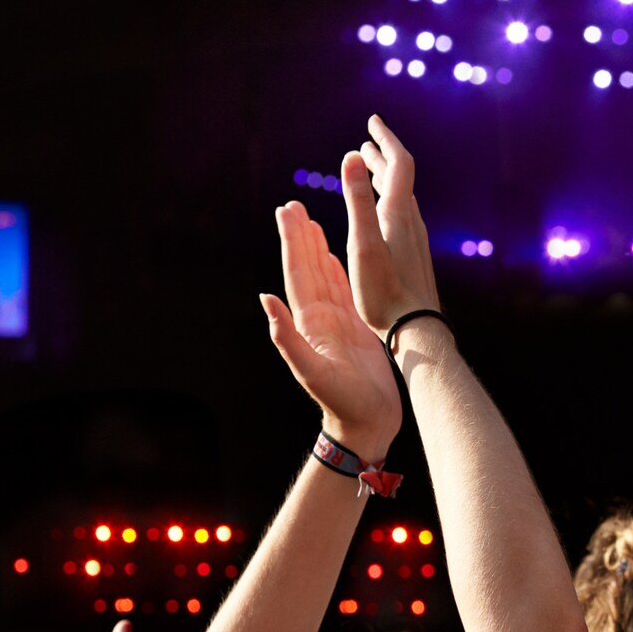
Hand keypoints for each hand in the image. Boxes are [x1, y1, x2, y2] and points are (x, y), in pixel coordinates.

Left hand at [262, 201, 402, 462]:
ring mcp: (336, 324)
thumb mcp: (314, 372)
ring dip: (315, 249)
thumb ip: (289, 338)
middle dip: (299, 237)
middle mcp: (319, 320)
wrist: (366, 425)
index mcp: (309, 325)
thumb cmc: (345, 403)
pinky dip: (337, 271)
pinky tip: (333, 255)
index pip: (298, 275)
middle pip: (307, 269)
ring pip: (324, 277)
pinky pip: (344, 293)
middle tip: (292, 205)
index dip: (292, 244)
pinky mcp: (355, 331)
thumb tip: (266, 300)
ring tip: (309, 221)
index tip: (288, 214)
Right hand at [341, 115, 440, 339]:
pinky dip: (387, 201)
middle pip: (400, 178)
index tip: (373, 121)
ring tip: (369, 169)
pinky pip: (401, 217)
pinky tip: (380, 214)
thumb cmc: (384, 292)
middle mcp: (411, 222)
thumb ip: (357, 199)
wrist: (416, 330)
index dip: (386, 139)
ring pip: (400, 198)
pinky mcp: (413, 256)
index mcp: (399, 213)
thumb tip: (354, 155)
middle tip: (368, 140)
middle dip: (382, 156)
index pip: (399, 163)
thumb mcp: (363, 243)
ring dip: (384, 178)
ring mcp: (415, 240)